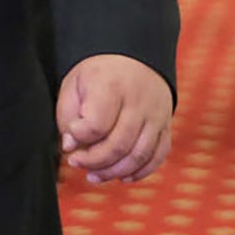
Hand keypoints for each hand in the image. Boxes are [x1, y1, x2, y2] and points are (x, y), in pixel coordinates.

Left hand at [59, 54, 172, 184]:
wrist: (134, 58)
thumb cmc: (100, 74)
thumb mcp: (75, 84)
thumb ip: (68, 116)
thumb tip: (71, 146)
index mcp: (112, 86)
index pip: (97, 124)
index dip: (80, 137)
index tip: (71, 137)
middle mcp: (139, 101)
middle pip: (119, 145)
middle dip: (94, 161)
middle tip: (76, 162)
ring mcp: (156, 115)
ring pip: (139, 155)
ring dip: (114, 172)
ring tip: (94, 176)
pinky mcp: (166, 125)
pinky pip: (159, 155)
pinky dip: (141, 171)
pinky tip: (122, 176)